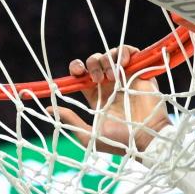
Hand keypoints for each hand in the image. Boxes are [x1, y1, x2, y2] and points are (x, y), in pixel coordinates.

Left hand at [56, 46, 170, 154]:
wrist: (146, 137)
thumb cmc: (119, 141)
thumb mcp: (89, 135)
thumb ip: (71, 120)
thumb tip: (48, 109)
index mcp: (96, 96)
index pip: (82, 75)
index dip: (76, 68)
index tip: (77, 72)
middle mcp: (109, 84)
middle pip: (94, 61)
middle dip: (91, 64)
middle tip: (97, 79)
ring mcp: (124, 76)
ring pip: (109, 54)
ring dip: (106, 60)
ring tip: (112, 76)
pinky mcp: (138, 71)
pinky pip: (128, 52)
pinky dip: (124, 51)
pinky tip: (123, 63)